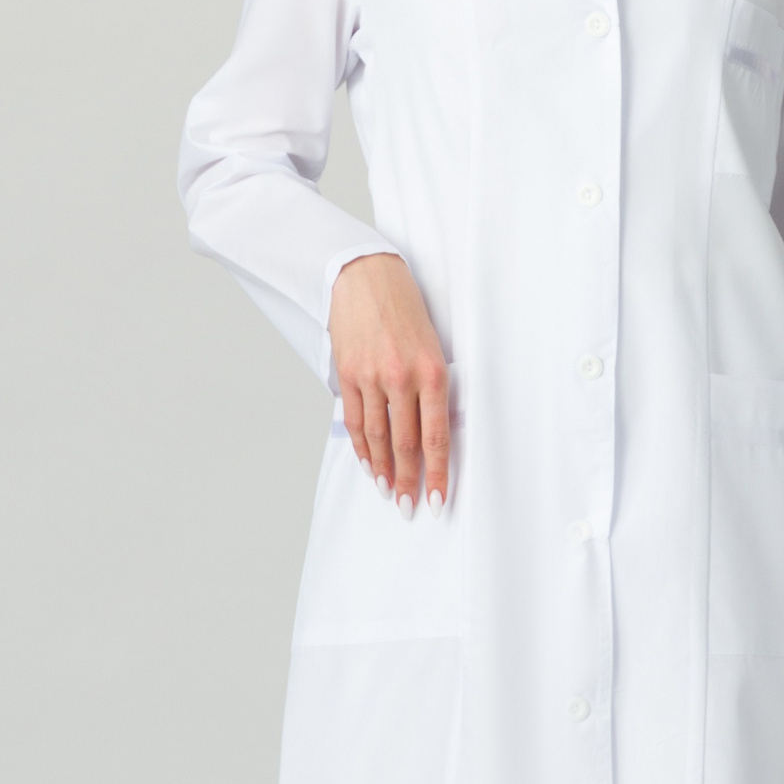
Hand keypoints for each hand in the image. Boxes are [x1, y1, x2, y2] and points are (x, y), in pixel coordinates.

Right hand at [328, 254, 448, 517]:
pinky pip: (354, 419)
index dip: (436, 474)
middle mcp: (401, 378)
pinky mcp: (347, 373)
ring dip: (382, 470)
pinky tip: (368, 462)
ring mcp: (370, 377)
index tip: (435, 500)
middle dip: (407, 481)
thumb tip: (436, 432)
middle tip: (408, 507)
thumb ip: (434, 389)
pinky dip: (361, 445)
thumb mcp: (434, 346)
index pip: (435, 438)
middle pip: (405, 445)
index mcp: (431, 372)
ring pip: (377, 437)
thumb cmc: (408, 310)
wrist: (367, 276)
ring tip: (387, 491)